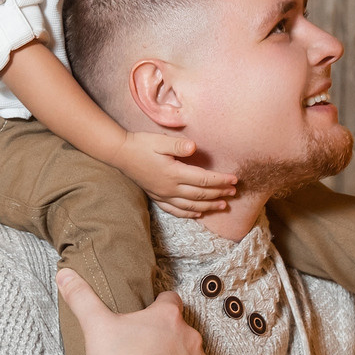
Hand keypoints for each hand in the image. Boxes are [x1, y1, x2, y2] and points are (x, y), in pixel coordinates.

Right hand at [60, 270, 207, 354]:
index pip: (169, 299)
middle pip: (179, 330)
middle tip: (142, 351)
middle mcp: (191, 336)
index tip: (145, 319)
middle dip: (164, 338)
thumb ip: (82, 297)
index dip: (157, 306)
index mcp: (168, 316)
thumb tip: (64, 273)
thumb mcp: (96, 327)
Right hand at [114, 130, 235, 218]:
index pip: (204, 180)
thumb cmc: (141, 144)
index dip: (221, 180)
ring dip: (208, 206)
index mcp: (174, 173)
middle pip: (200, 194)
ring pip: (190, 205)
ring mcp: (163, 194)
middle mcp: (170, 187)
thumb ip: (178, 145)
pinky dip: (188, 213)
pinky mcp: (156, 196)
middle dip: (219, 193)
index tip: (234, 180)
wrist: (120, 153)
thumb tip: (195, 148)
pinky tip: (197, 214)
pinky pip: (175, 210)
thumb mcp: (160, 140)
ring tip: (223, 205)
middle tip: (234, 192)